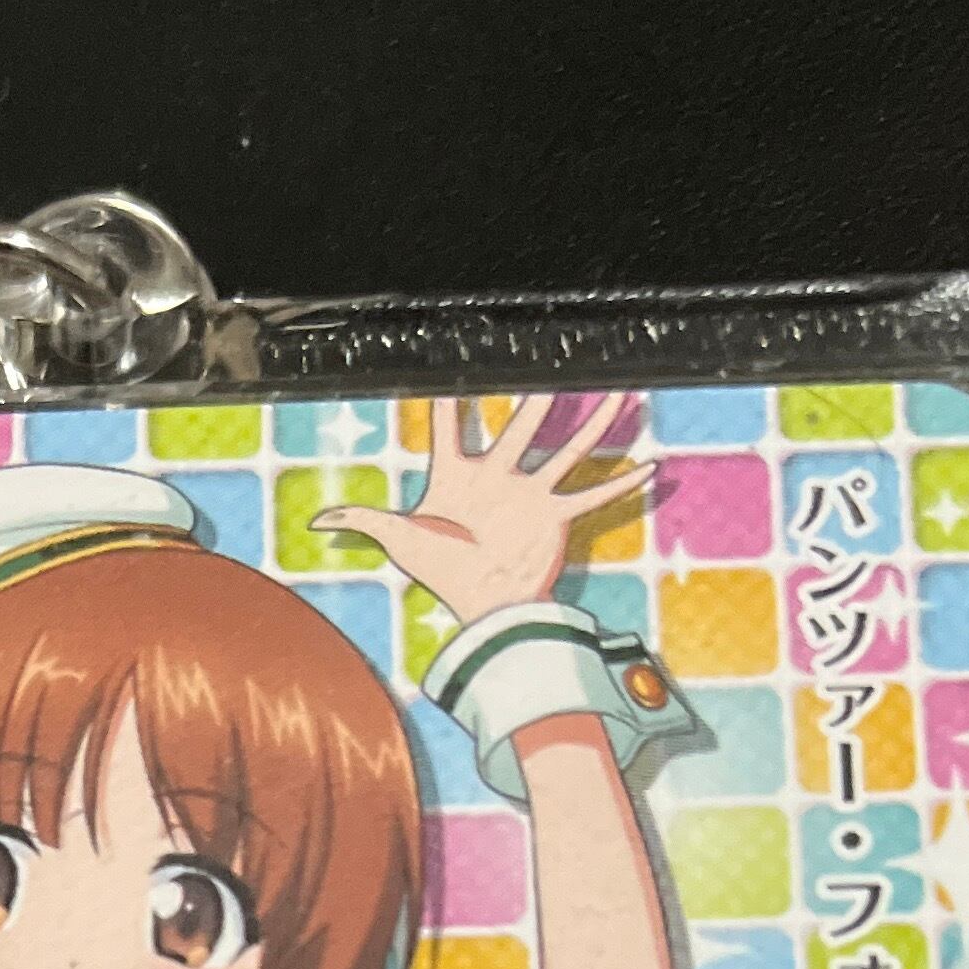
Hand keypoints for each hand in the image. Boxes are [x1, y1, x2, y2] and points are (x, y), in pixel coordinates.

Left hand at [315, 393, 654, 625]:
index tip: (453, 358)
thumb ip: (363, 520)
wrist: (481, 610)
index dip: (445, 394)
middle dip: (536, 397)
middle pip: (520, 427)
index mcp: (458, 476)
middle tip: (552, 361)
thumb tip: (317, 518)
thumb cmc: (441, 573)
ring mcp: (529, 496)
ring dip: (594, 425)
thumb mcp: (399, 540)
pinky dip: (623, 485)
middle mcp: (498, 478)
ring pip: (567, 450)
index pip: (448, 424)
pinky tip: (651, 466)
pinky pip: (594, 497)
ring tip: (620, 393)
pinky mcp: (554, 518)